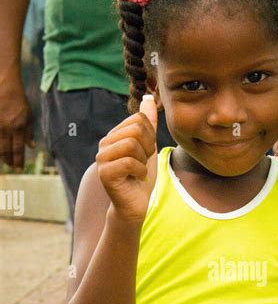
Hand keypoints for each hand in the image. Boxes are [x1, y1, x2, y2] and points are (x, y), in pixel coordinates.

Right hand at [0, 79, 35, 170]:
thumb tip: (30, 146)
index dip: (18, 160)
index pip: (18, 149)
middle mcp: (7, 127)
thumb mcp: (28, 114)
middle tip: (10, 166)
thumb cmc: (17, 99)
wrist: (3, 83)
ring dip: (0, 156)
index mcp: (19, 126)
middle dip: (8, 161)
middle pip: (6, 150)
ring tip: (3, 160)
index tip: (18, 168)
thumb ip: (29, 131)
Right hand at [96, 96, 157, 223]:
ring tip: (138, 171)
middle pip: (136, 129)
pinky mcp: (104, 173)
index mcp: (114, 135)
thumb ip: (148, 123)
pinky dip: (140, 172)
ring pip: (132, 144)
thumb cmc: (141, 177)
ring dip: (143, 161)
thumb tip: (149, 98)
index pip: (139, 119)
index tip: (146, 153)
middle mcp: (104, 144)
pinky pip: (130, 162)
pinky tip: (136, 179)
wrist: (135, 205)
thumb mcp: (148, 147)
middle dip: (147, 147)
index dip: (151, 136)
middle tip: (142, 163)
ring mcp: (102, 158)